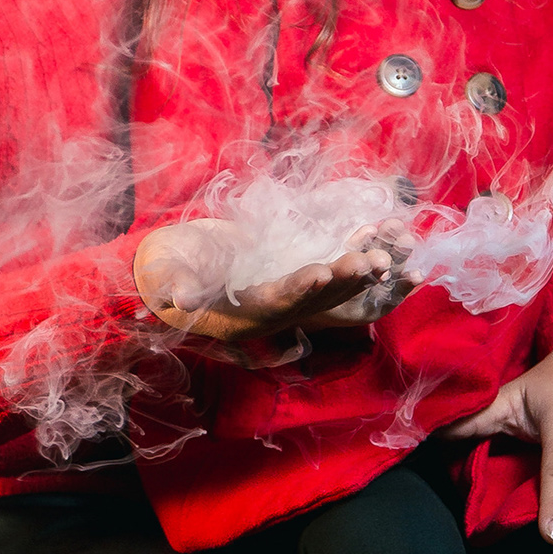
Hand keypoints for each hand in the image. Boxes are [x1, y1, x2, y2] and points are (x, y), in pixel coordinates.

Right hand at [134, 218, 396, 343]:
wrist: (175, 267)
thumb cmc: (167, 271)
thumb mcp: (167, 277)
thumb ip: (175, 286)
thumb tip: (178, 298)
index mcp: (243, 314)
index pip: (275, 304)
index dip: (297, 291)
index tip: (319, 274)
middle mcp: (271, 310)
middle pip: (313, 300)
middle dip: (342, 282)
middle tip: (370, 263)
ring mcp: (285, 293)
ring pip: (329, 288)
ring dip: (357, 273)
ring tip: (385, 255)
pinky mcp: (292, 273)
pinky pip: (329, 270)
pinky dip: (352, 257)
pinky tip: (378, 239)